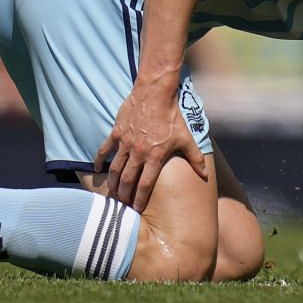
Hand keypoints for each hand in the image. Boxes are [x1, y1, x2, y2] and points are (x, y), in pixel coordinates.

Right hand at [95, 82, 204, 212]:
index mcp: (154, 157)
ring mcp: (125, 143)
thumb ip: (195, 157)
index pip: (145, 185)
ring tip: (111, 193)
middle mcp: (138, 153)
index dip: (140, 199)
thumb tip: (205, 174)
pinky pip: (105, 150)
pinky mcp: (117, 133)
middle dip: (123, 195)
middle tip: (120, 205)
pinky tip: (96, 169)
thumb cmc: (172, 115)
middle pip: (127, 180)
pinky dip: (99, 160)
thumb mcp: (186, 137)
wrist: (156, 93)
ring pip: (115, 169)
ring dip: (112, 182)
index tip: (136, 209)